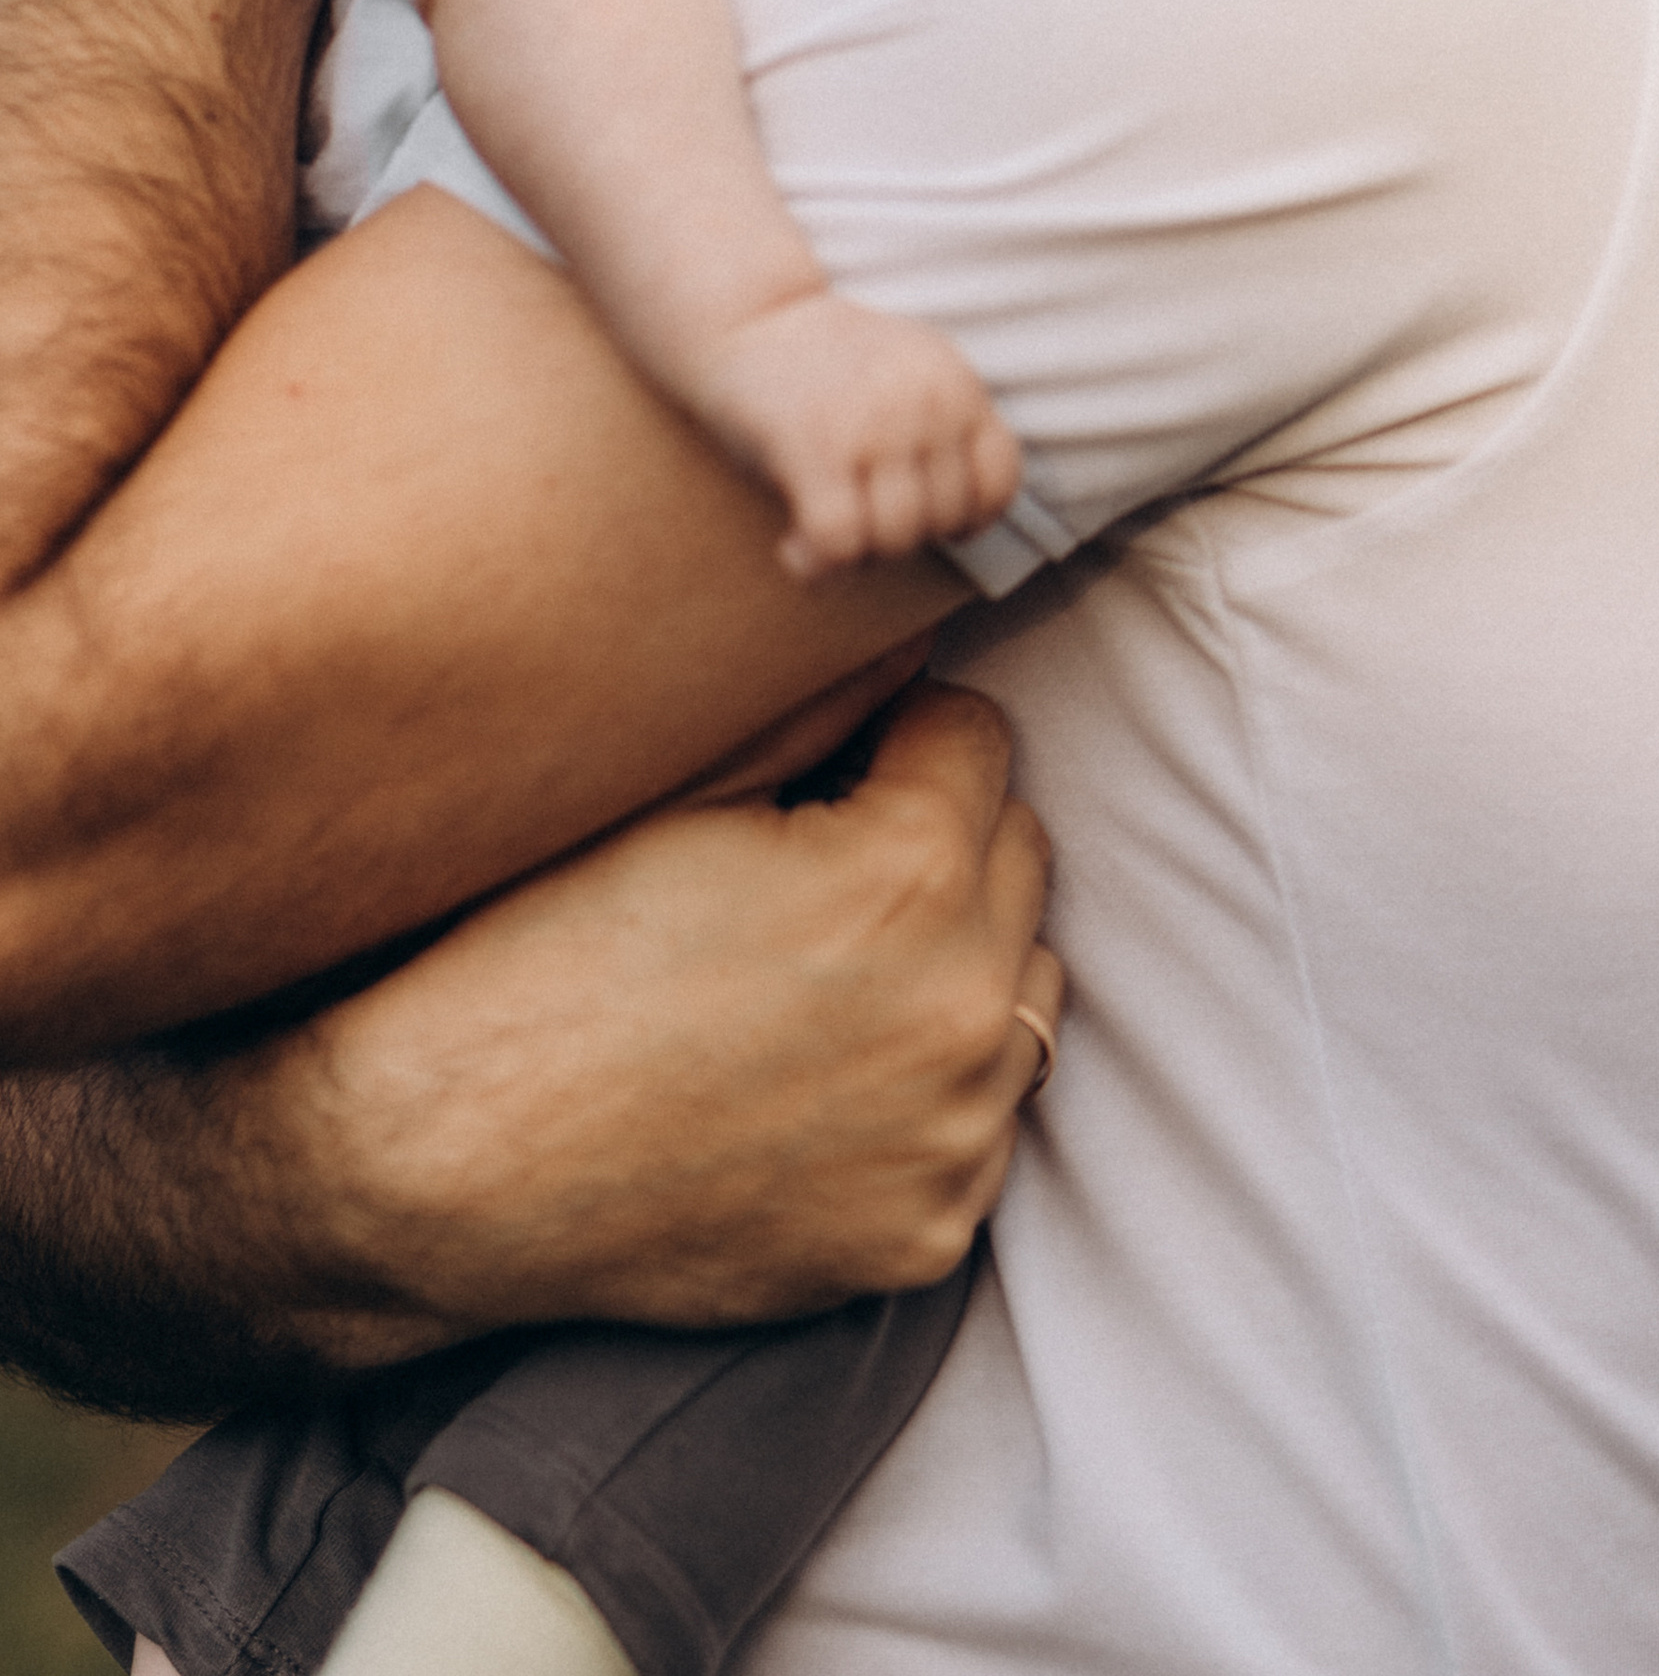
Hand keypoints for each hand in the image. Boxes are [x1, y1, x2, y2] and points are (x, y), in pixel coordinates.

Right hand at [279, 685, 1059, 1351]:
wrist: (434, 1168)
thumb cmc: (536, 958)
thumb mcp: (678, 794)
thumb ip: (824, 705)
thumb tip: (919, 631)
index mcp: (909, 875)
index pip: (977, 734)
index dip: (894, 735)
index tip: (829, 767)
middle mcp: (963, 1011)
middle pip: (1015, 853)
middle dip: (937, 837)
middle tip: (818, 863)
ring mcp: (951, 1138)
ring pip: (1017, 986)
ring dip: (951, 960)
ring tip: (821, 972)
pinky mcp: (923, 1233)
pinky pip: (977, 1119)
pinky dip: (922, 1089)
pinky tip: (814, 1077)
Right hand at [686, 293, 1022, 576]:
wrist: (745, 312)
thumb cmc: (827, 363)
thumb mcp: (910, 375)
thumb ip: (942, 431)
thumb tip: (961, 529)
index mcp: (956, 384)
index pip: (999, 483)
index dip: (966, 517)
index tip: (923, 512)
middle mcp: (926, 402)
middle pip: (942, 521)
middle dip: (899, 536)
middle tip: (854, 513)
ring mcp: (873, 423)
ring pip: (895, 539)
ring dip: (857, 554)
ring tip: (825, 526)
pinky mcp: (814, 446)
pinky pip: (839, 543)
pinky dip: (816, 565)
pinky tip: (793, 546)